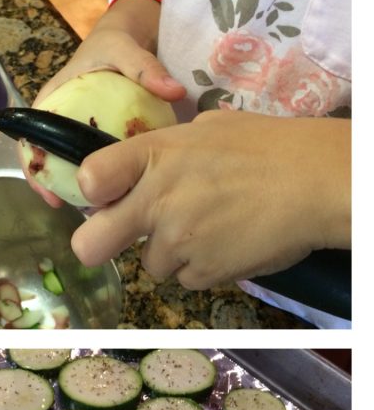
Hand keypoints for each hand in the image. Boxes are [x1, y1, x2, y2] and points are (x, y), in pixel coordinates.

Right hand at [25, 0, 185, 207]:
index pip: (29, 140)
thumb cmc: (115, 41)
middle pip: (48, 161)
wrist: (129, 35)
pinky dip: (105, 177)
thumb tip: (173, 91)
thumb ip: (146, 68)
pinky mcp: (97, 135)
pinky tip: (121, 193)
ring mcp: (77, 130)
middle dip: (59, 188)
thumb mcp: (125, 48)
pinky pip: (95, 160)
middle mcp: (59, 120)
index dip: (33, 171)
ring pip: (71, 165)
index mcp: (50, 101)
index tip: (51, 195)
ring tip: (101, 209)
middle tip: (79, 209)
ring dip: (82, 187)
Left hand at [71, 110, 349, 288]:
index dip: (92, 193)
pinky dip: (204, 267)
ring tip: (212, 226)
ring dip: (174, 252)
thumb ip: (164, 150)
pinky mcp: (202, 271)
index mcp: (153, 156)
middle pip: (90, 244)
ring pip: (151, 263)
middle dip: (97, 244)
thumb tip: (142, 161)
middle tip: (119, 237)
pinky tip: (229, 242)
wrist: (321, 181)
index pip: (89, 179)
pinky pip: (186, 279)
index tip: (105, 196)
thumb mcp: (207, 130)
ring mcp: (177, 240)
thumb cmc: (269, 149)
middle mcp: (156, 200)